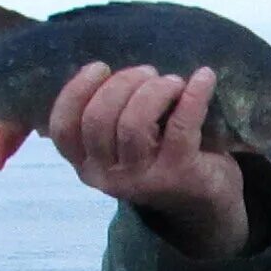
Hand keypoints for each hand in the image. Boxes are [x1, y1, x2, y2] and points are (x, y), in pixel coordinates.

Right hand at [48, 62, 248, 259]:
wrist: (207, 203)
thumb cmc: (160, 160)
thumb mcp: (122, 146)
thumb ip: (108, 116)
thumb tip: (109, 72)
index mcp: (86, 165)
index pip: (63, 129)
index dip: (76, 91)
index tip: (101, 67)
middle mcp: (106, 177)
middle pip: (98, 119)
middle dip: (123, 83)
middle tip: (149, 73)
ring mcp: (141, 179)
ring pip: (134, 124)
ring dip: (154, 90)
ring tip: (172, 82)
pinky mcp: (177, 174)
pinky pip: (181, 127)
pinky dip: (194, 95)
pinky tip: (204, 78)